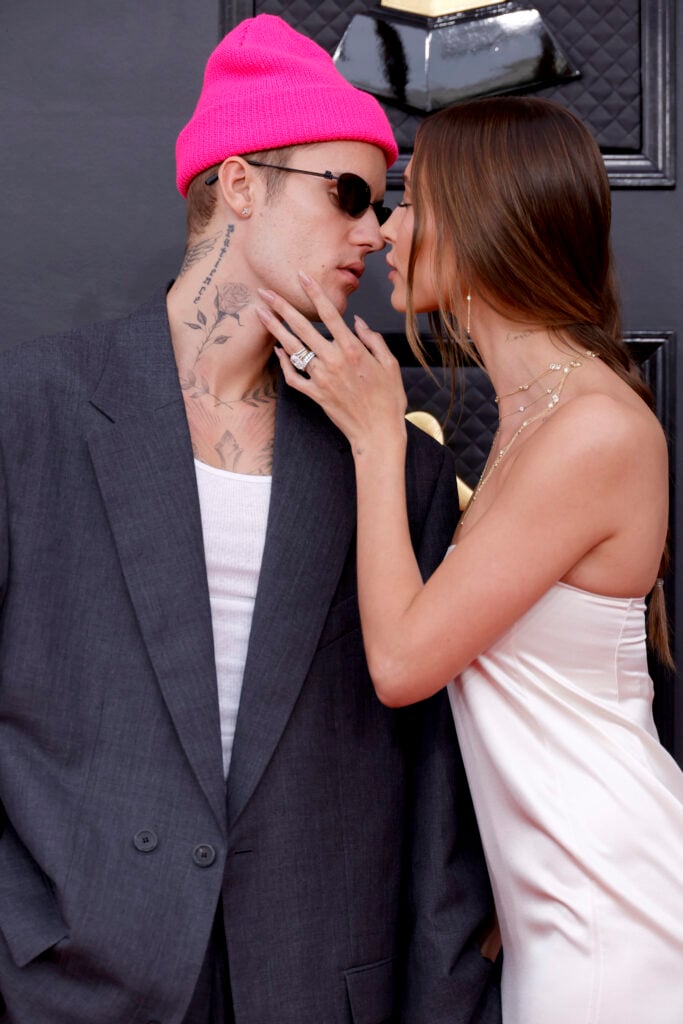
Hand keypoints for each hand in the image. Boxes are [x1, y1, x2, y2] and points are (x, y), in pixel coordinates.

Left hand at [256, 273, 406, 455]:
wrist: (377, 433)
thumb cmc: (389, 400)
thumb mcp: (389, 365)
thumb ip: (373, 340)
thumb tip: (358, 322)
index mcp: (353, 350)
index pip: (330, 314)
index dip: (314, 293)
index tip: (301, 277)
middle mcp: (333, 361)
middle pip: (303, 328)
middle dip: (282, 307)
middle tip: (265, 292)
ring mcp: (321, 378)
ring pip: (293, 349)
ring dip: (275, 330)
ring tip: (261, 314)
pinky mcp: (315, 394)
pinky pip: (294, 376)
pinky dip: (284, 363)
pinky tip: (278, 350)